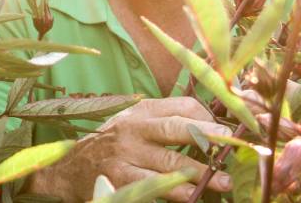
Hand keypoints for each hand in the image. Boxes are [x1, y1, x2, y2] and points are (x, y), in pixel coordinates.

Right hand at [27, 97, 232, 202]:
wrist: (68, 168)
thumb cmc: (110, 145)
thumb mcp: (132, 124)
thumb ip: (164, 122)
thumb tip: (211, 127)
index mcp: (140, 112)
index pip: (182, 107)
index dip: (209, 119)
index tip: (227, 133)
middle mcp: (133, 131)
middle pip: (177, 130)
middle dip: (209, 138)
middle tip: (232, 146)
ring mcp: (125, 157)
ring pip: (170, 165)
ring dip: (201, 175)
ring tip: (223, 183)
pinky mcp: (119, 182)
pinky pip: (153, 189)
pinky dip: (174, 194)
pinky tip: (190, 197)